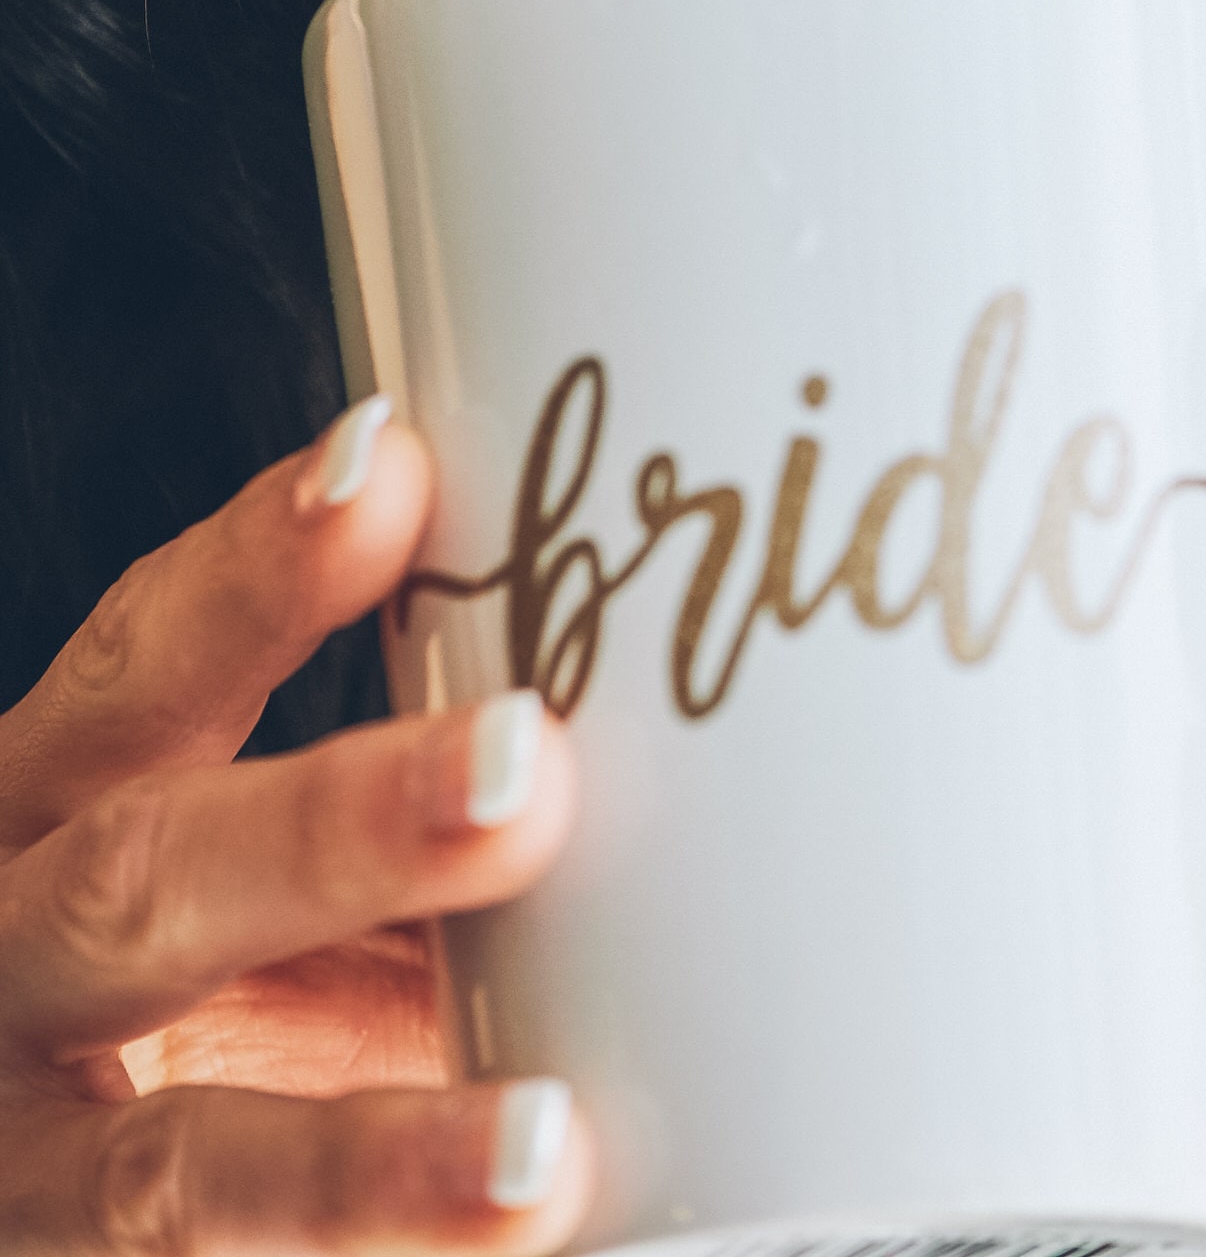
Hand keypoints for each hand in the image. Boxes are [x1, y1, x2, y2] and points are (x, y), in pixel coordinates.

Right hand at [0, 397, 588, 1250]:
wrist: (45, 1164)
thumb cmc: (206, 989)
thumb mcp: (255, 885)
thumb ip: (402, 819)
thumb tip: (697, 728)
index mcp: (57, 813)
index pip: (142, 665)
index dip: (252, 571)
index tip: (387, 468)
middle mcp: (11, 965)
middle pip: (139, 884)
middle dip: (332, 828)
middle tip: (522, 774)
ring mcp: (28, 1171)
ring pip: (167, 1173)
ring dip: (363, 1163)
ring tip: (540, 1152)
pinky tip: (538, 1245)